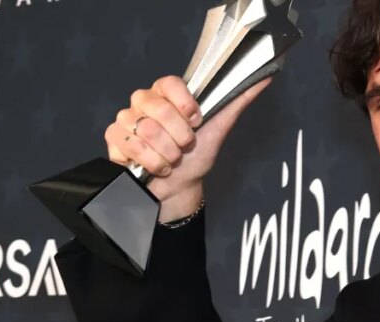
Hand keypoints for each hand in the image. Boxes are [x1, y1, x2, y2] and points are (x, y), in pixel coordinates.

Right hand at [104, 75, 271, 220]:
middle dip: (180, 137)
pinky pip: (130, 145)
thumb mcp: (219, 128)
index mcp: (167, 93)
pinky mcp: (114, 138)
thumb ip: (237, 101)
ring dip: (167, 154)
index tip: (197, 122)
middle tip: (185, 147)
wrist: (180, 188)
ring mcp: (126, 119)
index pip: (169, 82)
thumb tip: (265, 76)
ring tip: (171, 160)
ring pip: (146, 130)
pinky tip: (155, 167)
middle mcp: (143, 101)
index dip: (185, 104)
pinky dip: (150, 162)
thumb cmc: (197, 157)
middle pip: (159, 108)